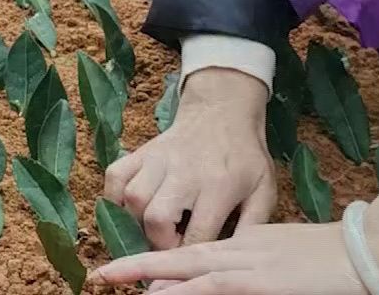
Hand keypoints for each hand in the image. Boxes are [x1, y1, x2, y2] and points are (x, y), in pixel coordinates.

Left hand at [89, 191, 378, 293]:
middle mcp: (241, 250)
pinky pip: (212, 287)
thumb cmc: (338, 260)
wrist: (372, 247)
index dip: (163, 262)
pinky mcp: (259, 281)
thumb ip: (257, 265)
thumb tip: (233, 279)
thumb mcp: (288, 260)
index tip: (133, 271)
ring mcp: (249, 264)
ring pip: (189, 271)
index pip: (196, 254)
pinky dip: (184, 291)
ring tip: (112, 279)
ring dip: (149, 277)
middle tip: (102, 274)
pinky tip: (158, 294)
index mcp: (249, 244)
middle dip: (138, 267)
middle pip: (181, 258)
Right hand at [103, 68, 275, 248]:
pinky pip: (115, 177)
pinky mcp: (141, 151)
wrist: (222, 111)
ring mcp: (158, 159)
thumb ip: (252, 227)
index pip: (197, 235)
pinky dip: (114, 198)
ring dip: (137, 222)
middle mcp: (184, 172)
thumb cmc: (245, 156)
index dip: (189, 259)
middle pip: (157, 218)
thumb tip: (235, 261)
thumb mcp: (264, 191)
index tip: (188, 268)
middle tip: (169, 247)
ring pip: (133, 197)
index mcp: (219, 186)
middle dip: (159, 244)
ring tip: (152, 230)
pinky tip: (130, 210)